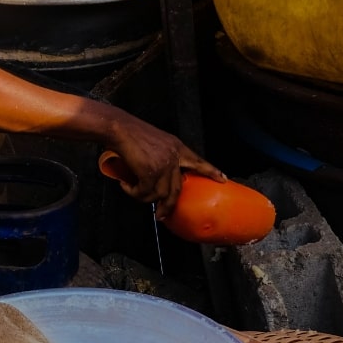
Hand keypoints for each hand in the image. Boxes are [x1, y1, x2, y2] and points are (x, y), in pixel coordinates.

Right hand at [100, 116, 224, 219]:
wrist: (119, 127)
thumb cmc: (131, 132)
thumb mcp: (155, 141)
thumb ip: (163, 155)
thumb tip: (157, 174)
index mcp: (177, 147)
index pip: (198, 161)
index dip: (211, 171)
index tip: (223, 179)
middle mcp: (174, 156)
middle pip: (177, 188)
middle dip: (168, 205)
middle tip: (162, 215)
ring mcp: (163, 165)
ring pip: (160, 194)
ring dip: (144, 197)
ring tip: (133, 191)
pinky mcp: (150, 172)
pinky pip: (144, 192)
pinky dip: (134, 192)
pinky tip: (126, 186)